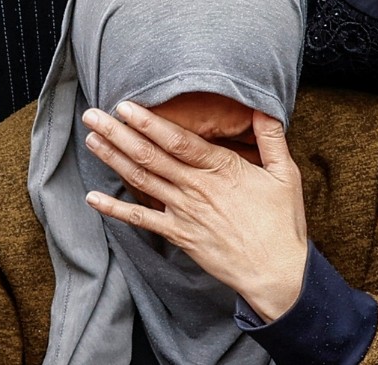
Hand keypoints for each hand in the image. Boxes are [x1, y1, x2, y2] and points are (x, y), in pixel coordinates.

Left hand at [80, 101, 308, 320]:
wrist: (275, 271)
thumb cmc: (281, 222)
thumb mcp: (285, 174)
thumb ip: (271, 138)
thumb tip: (263, 107)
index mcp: (221, 169)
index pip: (178, 141)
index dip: (149, 122)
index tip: (126, 106)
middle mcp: (197, 188)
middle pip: (151, 156)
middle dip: (119, 134)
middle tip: (93, 116)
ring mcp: (184, 212)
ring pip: (142, 181)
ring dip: (114, 159)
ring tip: (92, 140)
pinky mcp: (178, 235)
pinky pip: (141, 220)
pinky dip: (115, 210)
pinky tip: (92, 197)